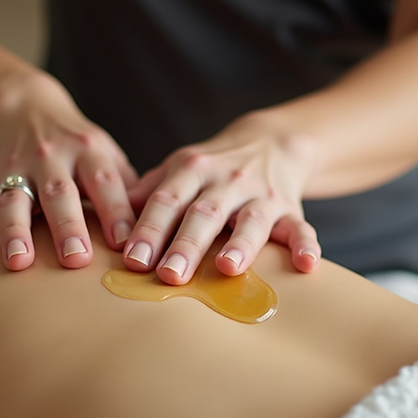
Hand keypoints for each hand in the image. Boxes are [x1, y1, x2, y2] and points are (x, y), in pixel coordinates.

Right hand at [0, 71, 137, 269]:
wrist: (23, 104)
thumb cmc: (77, 143)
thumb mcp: (107, 154)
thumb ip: (130, 189)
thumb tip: (160, 230)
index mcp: (88, 153)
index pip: (105, 183)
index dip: (117, 212)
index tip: (128, 244)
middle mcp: (50, 158)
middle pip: (59, 193)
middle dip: (67, 226)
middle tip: (76, 260)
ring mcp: (13, 167)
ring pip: (13, 199)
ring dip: (14, 230)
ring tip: (19, 263)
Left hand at [123, 112, 320, 284]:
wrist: (271, 141)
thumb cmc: (211, 167)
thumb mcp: (178, 168)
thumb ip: (148, 191)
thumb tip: (111, 218)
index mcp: (192, 170)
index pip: (167, 201)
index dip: (149, 229)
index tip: (133, 259)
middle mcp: (227, 181)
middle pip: (204, 214)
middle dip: (186, 245)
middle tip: (168, 275)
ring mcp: (261, 196)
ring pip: (250, 221)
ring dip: (241, 244)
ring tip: (227, 268)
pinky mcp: (290, 210)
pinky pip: (300, 228)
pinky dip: (306, 245)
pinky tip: (306, 265)